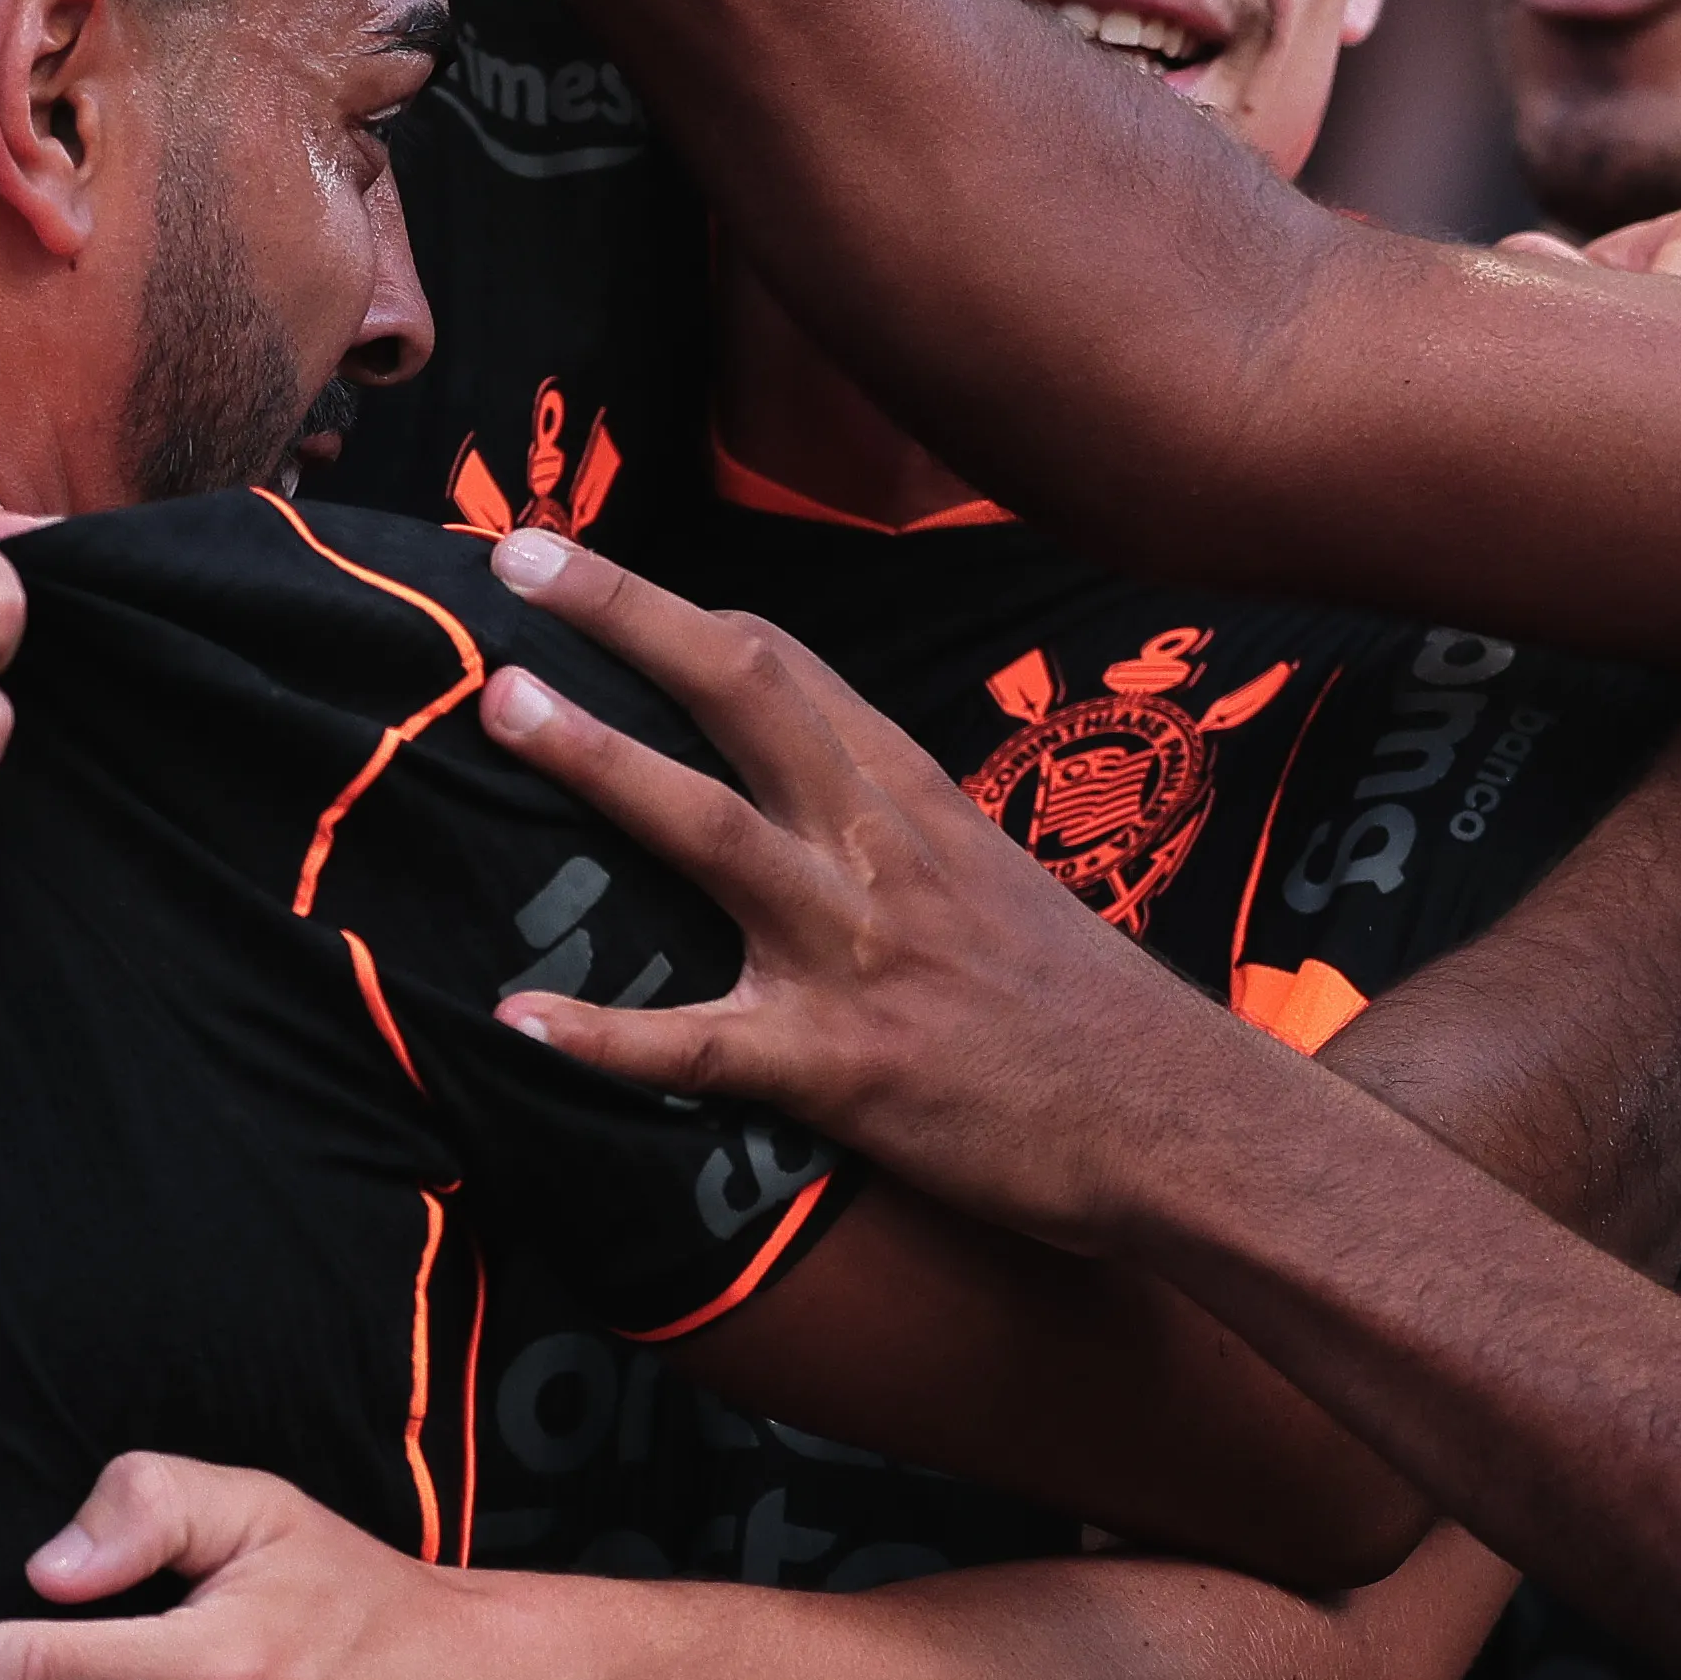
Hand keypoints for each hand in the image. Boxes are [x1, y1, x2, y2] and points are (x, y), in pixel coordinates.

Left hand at [464, 529, 1278, 1243]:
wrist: (1180, 1120)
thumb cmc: (1086, 1013)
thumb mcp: (992, 882)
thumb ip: (893, 837)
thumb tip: (799, 811)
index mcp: (915, 800)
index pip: (785, 667)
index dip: (673, 610)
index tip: (579, 567)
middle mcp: (882, 851)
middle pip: (744, 697)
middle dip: (627, 618)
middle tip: (520, 559)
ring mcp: (860, 952)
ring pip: (711, 830)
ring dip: (601, 760)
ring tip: (499, 708)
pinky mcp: (845, 1068)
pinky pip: (702, 1044)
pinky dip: (604, 1035)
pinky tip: (516, 1017)